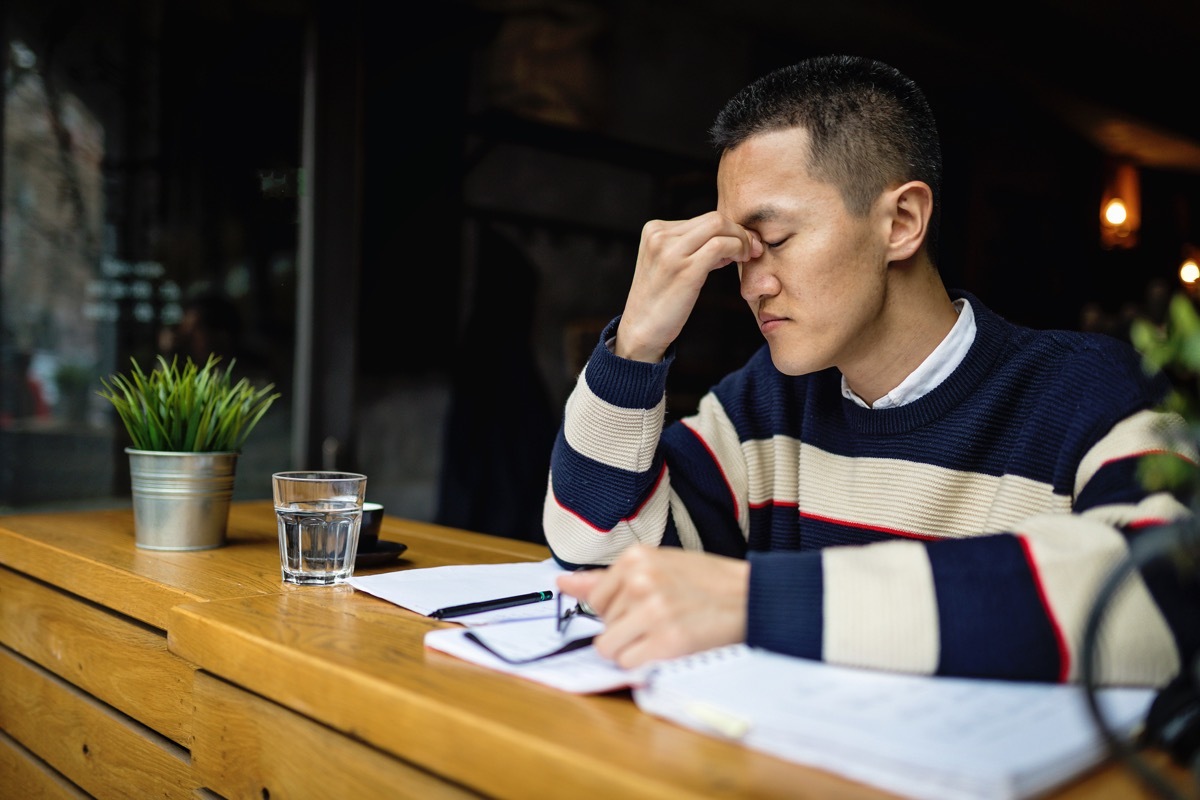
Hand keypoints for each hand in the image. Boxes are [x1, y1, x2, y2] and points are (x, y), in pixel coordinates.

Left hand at [556, 544, 749, 668]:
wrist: (752, 597)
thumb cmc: (706, 582)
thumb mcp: (657, 565)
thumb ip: (608, 578)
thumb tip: (562, 584)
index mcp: (636, 558)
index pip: (595, 598)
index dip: (618, 609)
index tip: (645, 605)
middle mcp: (640, 581)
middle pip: (602, 624)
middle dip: (626, 628)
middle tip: (663, 617)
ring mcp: (652, 611)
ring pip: (610, 647)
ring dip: (633, 649)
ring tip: (664, 634)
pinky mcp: (666, 642)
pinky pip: (628, 663)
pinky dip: (645, 663)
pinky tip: (669, 647)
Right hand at [615, 212, 761, 362]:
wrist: (641, 330)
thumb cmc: (660, 301)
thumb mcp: (669, 264)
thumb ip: (693, 247)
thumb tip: (731, 237)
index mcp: (654, 229)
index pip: (702, 219)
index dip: (728, 230)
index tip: (741, 246)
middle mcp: (660, 235)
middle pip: (713, 218)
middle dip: (739, 231)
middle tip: (752, 249)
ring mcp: (670, 251)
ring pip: (719, 226)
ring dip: (741, 240)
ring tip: (746, 257)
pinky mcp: (685, 268)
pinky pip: (721, 245)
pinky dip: (737, 249)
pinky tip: (740, 262)